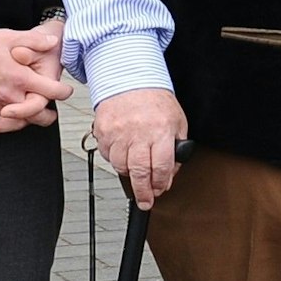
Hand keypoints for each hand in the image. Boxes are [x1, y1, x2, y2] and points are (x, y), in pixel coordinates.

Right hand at [0, 25, 72, 123]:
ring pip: (11, 122)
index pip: (50, 92)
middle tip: (50, 114)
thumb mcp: (10, 36)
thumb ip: (34, 41)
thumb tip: (52, 41)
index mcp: (20, 78)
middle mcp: (7, 95)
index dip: (63, 92)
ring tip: (26, 117)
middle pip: (33, 115)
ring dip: (20, 120)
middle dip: (44, 116)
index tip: (67, 92)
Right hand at [93, 88, 188, 209]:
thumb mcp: (177, 121)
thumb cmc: (155, 100)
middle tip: (146, 201)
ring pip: (121, 167)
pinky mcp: (103, 132)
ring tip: (136, 171)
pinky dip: (115, 160)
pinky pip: (107, 156)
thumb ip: (177, 147)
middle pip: (139, 172)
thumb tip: (170, 173)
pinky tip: (123, 154)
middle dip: (143, 192)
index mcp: (161, 130)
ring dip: (129, 174)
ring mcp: (119, 133)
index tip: (160, 190)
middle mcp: (139, 133)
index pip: (161, 167)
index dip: (161, 184)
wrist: (130, 79)